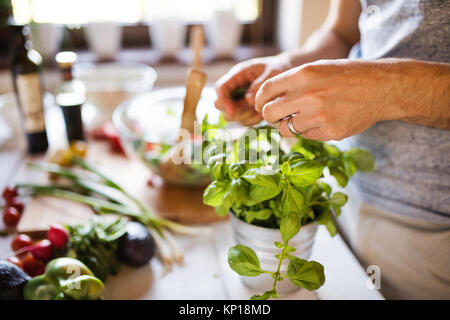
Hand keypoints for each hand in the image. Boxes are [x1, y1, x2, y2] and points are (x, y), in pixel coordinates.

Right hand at [215, 56, 288, 125]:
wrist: (285, 73)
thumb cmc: (278, 69)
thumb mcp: (272, 73)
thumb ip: (260, 85)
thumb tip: (248, 100)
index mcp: (238, 75)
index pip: (221, 88)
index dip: (223, 101)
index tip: (232, 112)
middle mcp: (235, 88)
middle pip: (220, 104)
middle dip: (233, 111)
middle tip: (252, 110)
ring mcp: (239, 100)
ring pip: (231, 115)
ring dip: (245, 117)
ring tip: (261, 110)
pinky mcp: (246, 109)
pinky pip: (243, 121)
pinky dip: (252, 120)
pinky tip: (262, 114)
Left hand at [255, 59, 418, 140]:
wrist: (380, 88)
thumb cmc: (346, 76)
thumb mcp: (317, 68)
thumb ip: (292, 82)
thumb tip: (266, 99)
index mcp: (303, 74)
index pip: (266, 90)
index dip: (259, 100)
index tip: (260, 105)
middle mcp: (307, 95)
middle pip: (269, 114)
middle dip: (269, 116)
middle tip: (276, 116)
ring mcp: (318, 116)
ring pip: (285, 129)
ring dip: (289, 125)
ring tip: (304, 116)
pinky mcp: (328, 133)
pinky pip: (305, 136)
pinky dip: (309, 130)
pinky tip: (323, 120)